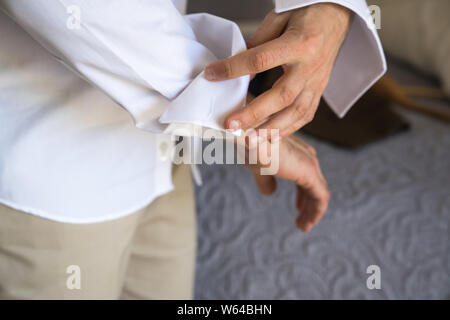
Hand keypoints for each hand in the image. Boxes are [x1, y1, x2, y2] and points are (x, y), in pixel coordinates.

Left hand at [205, 4, 351, 139]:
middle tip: (231, 125)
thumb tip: (239, 70)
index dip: (234, 68)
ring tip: (250, 141)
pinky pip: (306, 114)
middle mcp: (310, 66)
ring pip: (296, 111)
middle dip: (254, 113)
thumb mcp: (278, 19)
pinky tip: (272, 138)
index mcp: (300, 43)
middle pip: (281, 95)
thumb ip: (258, 44)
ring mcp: (317, 81)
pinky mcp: (320, 89)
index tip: (211, 74)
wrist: (336, 16)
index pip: (261, 60)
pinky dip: (288, 128)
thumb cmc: (306, 14)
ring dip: (271, 129)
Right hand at [246, 134, 329, 232]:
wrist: (249, 136)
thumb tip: (270, 193)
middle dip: (309, 204)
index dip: (303, 195)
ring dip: (313, 212)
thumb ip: (266, 179)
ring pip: (319, 194)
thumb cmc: (249, 146)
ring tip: (304, 226)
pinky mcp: (309, 173)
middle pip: (314, 186)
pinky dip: (316, 213)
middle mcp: (307, 157)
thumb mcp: (257, 166)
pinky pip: (320, 198)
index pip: (306, 177)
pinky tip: (306, 224)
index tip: (299, 208)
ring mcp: (310, 165)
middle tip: (302, 219)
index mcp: (297, 153)